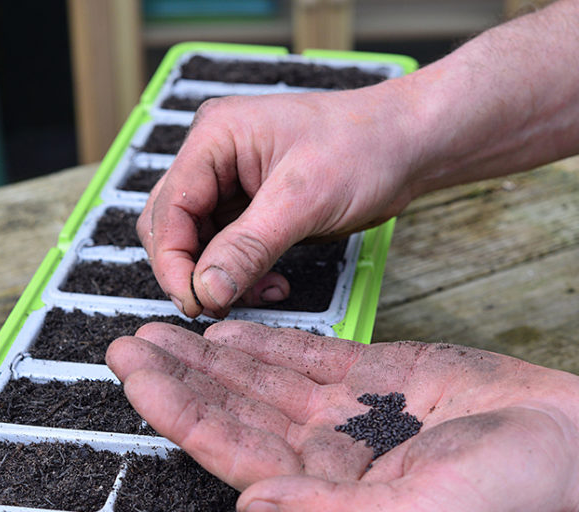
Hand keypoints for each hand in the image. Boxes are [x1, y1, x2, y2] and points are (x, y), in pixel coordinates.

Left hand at [106, 321, 578, 511]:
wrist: (575, 451)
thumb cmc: (510, 500)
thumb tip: (247, 501)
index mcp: (326, 495)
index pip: (231, 450)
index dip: (176, 412)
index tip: (132, 375)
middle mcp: (326, 455)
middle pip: (233, 411)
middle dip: (176, 378)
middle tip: (124, 342)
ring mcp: (350, 415)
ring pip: (261, 380)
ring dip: (209, 355)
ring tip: (159, 327)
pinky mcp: (379, 376)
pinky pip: (309, 356)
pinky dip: (266, 342)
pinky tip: (227, 329)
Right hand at [138, 84, 420, 317]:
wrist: (409, 145)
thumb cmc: (365, 147)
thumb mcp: (303, 200)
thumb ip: (248, 247)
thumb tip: (205, 290)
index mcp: (215, 137)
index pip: (169, 207)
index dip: (173, 261)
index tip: (194, 301)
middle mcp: (214, 156)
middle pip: (172, 226)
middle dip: (193, 271)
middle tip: (218, 307)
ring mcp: (232, 182)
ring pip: (198, 243)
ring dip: (221, 277)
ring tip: (263, 293)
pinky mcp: (253, 206)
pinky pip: (228, 249)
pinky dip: (243, 274)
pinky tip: (273, 285)